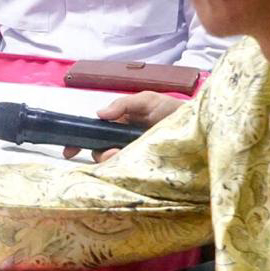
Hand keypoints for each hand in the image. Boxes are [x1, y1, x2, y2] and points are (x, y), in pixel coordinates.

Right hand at [61, 91, 183, 162]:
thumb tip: (98, 114)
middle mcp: (123, 141)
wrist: (200, 125)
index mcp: (120, 125)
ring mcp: (134, 154)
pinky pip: (128, 171)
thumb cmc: (171, 109)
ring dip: (111, 159)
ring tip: (122, 154)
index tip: (69, 151)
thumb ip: (123, 104)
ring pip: (112, 162)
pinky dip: (123, 168)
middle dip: (99, 152)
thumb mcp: (146, 100)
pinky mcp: (145, 166)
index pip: (95, 134)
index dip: (80, 142)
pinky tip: (129, 162)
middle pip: (99, 150)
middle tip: (110, 152)